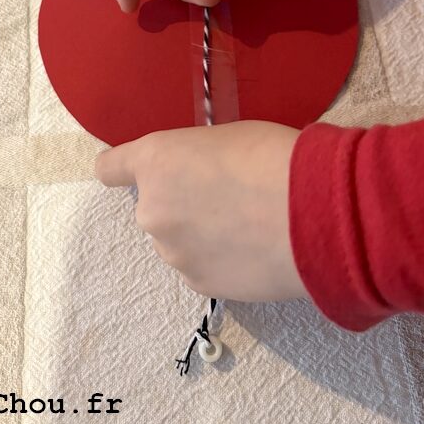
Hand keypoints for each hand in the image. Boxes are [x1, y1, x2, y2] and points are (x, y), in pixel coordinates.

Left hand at [95, 120, 307, 301]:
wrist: (314, 213)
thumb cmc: (274, 158)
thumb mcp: (226, 139)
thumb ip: (196, 161)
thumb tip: (201, 178)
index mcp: (155, 162)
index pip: (110, 168)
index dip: (121, 170)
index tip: (129, 174)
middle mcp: (152, 209)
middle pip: (154, 207)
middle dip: (181, 204)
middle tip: (226, 199)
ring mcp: (173, 252)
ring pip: (178, 241)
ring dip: (199, 235)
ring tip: (247, 227)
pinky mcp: (199, 284)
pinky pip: (200, 267)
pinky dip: (219, 260)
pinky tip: (253, 250)